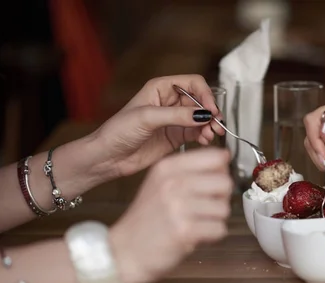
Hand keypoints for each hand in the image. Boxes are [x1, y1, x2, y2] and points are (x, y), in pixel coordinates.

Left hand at [90, 75, 224, 178]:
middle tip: (216, 124)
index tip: (211, 109)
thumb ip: (177, 115)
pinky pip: (197, 132)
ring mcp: (174, 120)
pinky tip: (205, 140)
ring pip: (201, 118)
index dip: (205, 95)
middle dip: (210, 112)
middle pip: (201, 101)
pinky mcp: (176, 136)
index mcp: (161, 88)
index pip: (193, 83)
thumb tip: (203, 114)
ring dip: (210, 125)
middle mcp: (169, 102)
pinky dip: (205, 135)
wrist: (108, 157)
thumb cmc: (118, 132)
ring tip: (212, 134)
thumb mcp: (147, 118)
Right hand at [109, 147, 232, 282]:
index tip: (215, 183)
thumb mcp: (161, 184)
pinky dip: (212, 236)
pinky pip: (220, 229)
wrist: (125, 251)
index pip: (216, 157)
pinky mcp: (185, 230)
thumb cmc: (147, 221)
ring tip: (196, 223)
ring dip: (215, 220)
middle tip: (205, 209)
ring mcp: (178, 206)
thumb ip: (190, 172)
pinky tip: (195, 236)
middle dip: (221, 199)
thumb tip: (225, 162)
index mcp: (168, 167)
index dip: (222, 172)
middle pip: (225, 183)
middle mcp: (173, 183)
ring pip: (224, 208)